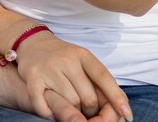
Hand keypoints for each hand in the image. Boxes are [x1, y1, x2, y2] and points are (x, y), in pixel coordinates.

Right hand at [16, 33, 130, 121]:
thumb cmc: (63, 58)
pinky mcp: (32, 76)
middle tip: (88, 111)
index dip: (116, 97)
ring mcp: (48, 67)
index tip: (126, 115)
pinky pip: (44, 104)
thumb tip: (121, 108)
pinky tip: (52, 112)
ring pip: (70, 103)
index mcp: (81, 55)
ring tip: (71, 108)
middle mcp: (65, 59)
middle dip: (91, 111)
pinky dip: (50, 113)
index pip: (103, 77)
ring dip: (73, 113)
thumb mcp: (83, 62)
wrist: (31, 43)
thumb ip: (100, 81)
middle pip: (87, 97)